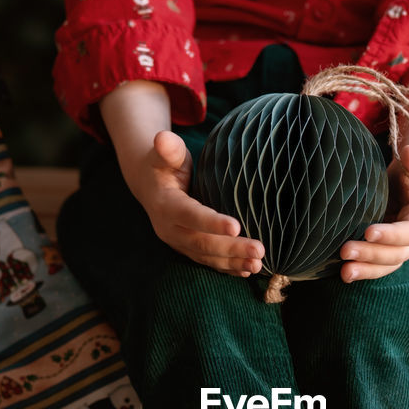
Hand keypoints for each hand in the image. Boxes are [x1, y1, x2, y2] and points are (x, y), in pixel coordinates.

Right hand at [132, 130, 264, 276]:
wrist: (149, 185)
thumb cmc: (164, 165)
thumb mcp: (165, 154)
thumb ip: (168, 148)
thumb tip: (163, 138)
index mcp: (165, 205)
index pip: (190, 215)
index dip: (212, 222)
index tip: (236, 226)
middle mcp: (170, 229)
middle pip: (203, 243)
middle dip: (232, 248)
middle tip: (259, 249)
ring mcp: (178, 243)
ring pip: (208, 257)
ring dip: (234, 262)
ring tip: (259, 263)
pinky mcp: (187, 249)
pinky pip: (208, 262)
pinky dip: (228, 268)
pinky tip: (248, 270)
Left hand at [338, 145, 408, 282]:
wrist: (408, 180)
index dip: (391, 235)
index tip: (368, 232)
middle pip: (397, 253)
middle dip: (372, 254)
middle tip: (345, 250)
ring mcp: (402, 248)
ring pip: (386, 265)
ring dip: (366, 269)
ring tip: (344, 272)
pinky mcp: (387, 251)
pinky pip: (376, 266)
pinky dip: (362, 270)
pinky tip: (343, 273)